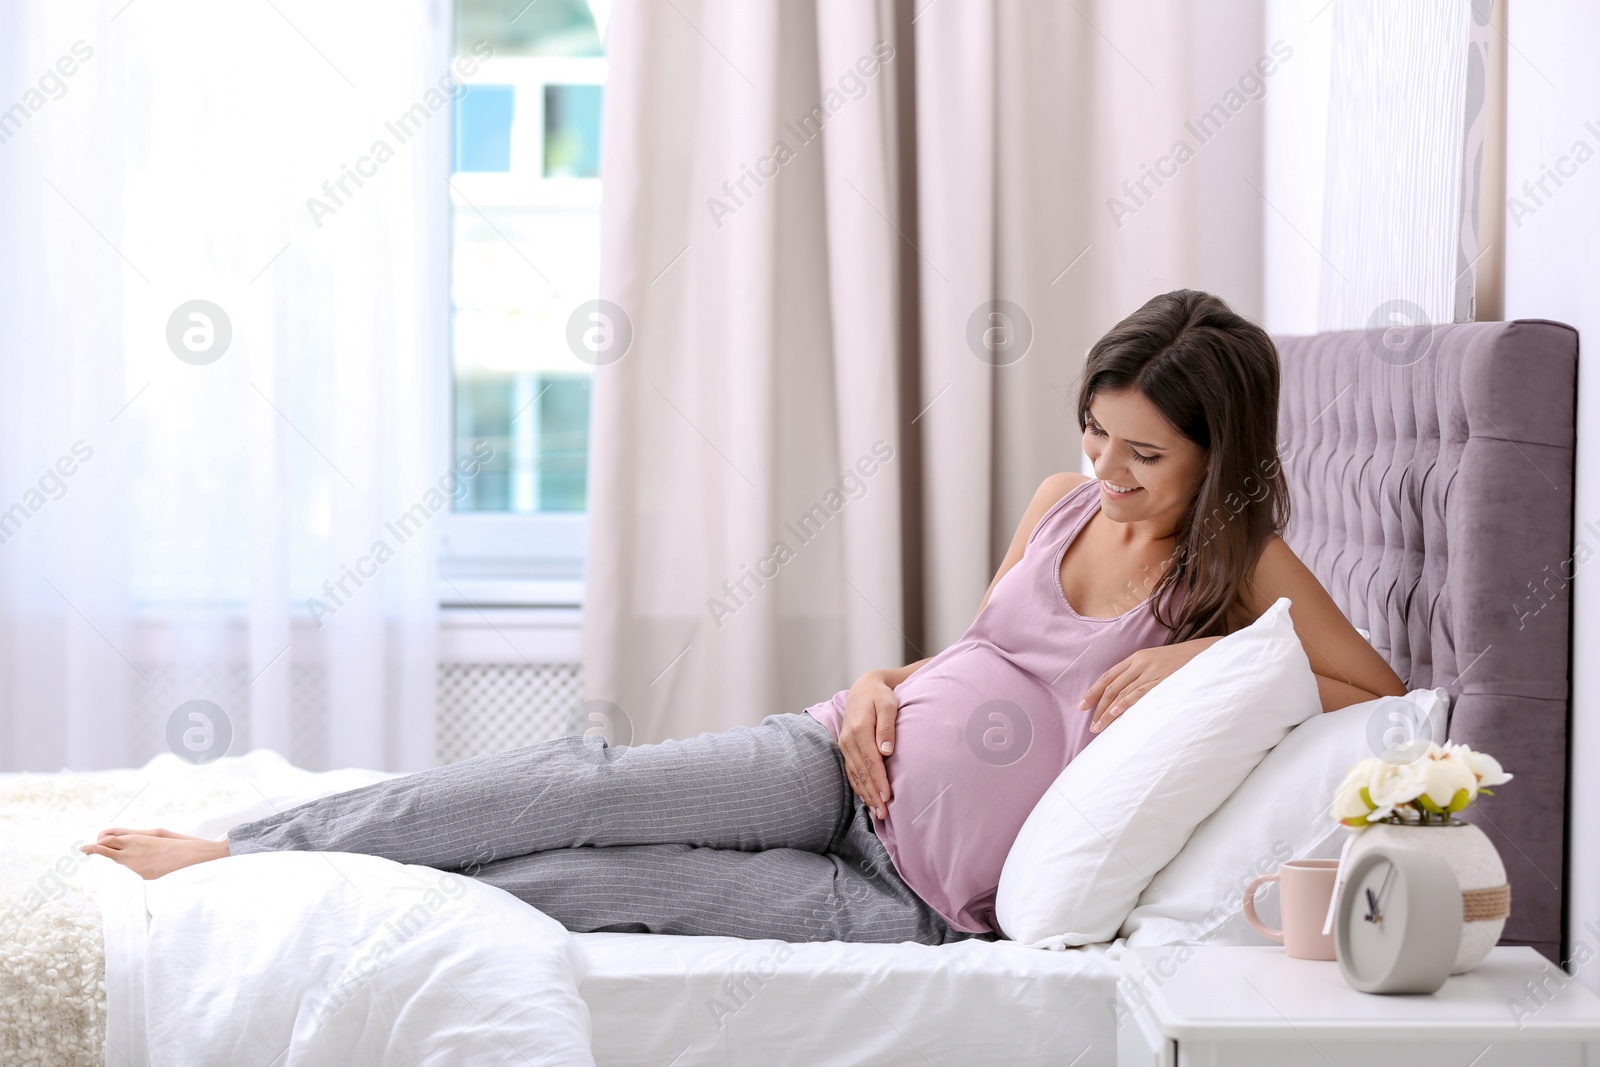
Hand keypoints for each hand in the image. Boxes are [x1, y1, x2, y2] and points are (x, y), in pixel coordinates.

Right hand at [838, 671, 898, 818]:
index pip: (871, 761)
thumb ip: (887, 727)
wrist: (863, 688)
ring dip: (865, 795)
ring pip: (855, 775)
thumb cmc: (879, 696)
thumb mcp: (888, 704)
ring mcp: (845, 745)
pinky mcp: (845, 748)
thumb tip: (887, 751)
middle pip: (862, 772)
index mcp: (859, 729)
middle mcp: (848, 740)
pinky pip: (851, 772)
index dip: (879, 781)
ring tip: (877, 812)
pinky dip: (858, 787)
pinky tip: (866, 799)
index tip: (888, 797)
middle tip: (883, 814)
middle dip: (872, 794)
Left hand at [1079, 637, 1220, 732]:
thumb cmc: (1184, 662)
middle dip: (1097, 706)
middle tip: (1091, 725)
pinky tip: (1115, 713)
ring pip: (1121, 693)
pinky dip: (1125, 703)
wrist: (1208, 654)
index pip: (1108, 676)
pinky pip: (1139, 693)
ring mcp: (1151, 671)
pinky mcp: (1162, 680)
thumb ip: (1142, 674)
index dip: (1093, 691)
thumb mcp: (1158, 663)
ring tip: (1098, 727)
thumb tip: (1126, 696)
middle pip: (1111, 687)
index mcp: (1137, 658)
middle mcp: (1140, 663)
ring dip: (1107, 712)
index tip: (1082, 706)